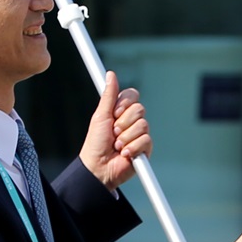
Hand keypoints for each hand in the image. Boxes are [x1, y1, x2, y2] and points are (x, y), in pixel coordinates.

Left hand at [79, 71, 151, 189]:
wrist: (98, 167)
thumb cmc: (96, 143)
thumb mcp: (101, 116)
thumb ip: (108, 96)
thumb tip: (110, 75)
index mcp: (121, 111)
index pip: (133, 96)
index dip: (124, 104)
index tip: (114, 113)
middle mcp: (132, 121)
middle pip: (139, 110)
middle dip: (123, 123)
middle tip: (113, 133)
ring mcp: (139, 135)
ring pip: (143, 125)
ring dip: (126, 138)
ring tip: (117, 146)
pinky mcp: (145, 149)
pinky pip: (146, 140)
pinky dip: (132, 148)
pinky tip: (124, 154)